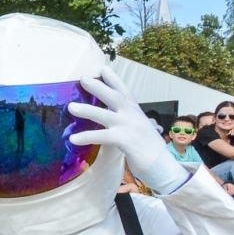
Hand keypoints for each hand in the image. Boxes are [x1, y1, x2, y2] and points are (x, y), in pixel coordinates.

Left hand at [68, 67, 187, 194]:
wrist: (163, 166)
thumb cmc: (148, 149)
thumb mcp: (138, 129)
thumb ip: (126, 120)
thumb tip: (112, 116)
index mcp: (136, 112)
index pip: (124, 91)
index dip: (113, 79)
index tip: (102, 68)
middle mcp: (133, 116)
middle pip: (114, 97)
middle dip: (98, 87)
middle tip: (82, 78)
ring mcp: (130, 127)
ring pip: (105, 115)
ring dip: (87, 110)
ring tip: (70, 106)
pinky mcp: (126, 141)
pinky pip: (103, 136)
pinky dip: (88, 136)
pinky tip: (73, 139)